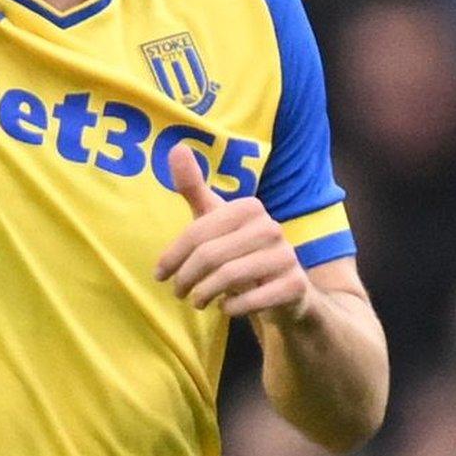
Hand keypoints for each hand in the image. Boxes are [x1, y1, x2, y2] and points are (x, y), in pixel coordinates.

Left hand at [154, 143, 312, 321]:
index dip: (172, 256)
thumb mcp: (215, 220)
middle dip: (186, 278)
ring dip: (205, 294)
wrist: (285, 291)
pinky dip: (233, 307)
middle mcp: (271, 227)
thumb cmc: (240, 250)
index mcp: (249, 207)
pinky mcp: (296, 285)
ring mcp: (287, 256)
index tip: (159, 275)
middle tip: (177, 292)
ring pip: (230, 276)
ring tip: (196, 301)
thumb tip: (176, 147)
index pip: (197, 232)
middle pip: (210, 255)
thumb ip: (194, 188)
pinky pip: (254, 298)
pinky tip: (225, 308)